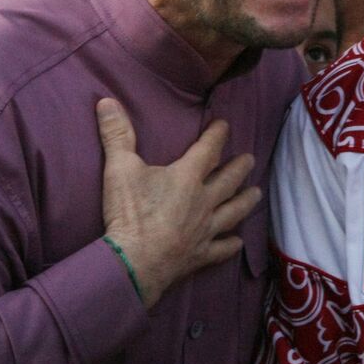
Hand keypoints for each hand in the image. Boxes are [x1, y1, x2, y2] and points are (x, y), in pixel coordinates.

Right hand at [96, 99, 261, 308]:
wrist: (134, 262)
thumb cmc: (129, 214)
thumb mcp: (119, 169)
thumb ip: (116, 134)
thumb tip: (107, 101)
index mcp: (187, 177)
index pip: (208, 150)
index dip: (217, 135)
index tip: (224, 125)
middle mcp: (203, 201)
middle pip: (228, 180)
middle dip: (240, 167)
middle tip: (250, 159)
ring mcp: (205, 230)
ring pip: (234, 212)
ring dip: (246, 201)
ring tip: (256, 193)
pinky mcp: (201, 255)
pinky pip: (221, 249)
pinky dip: (231, 245)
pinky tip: (238, 242)